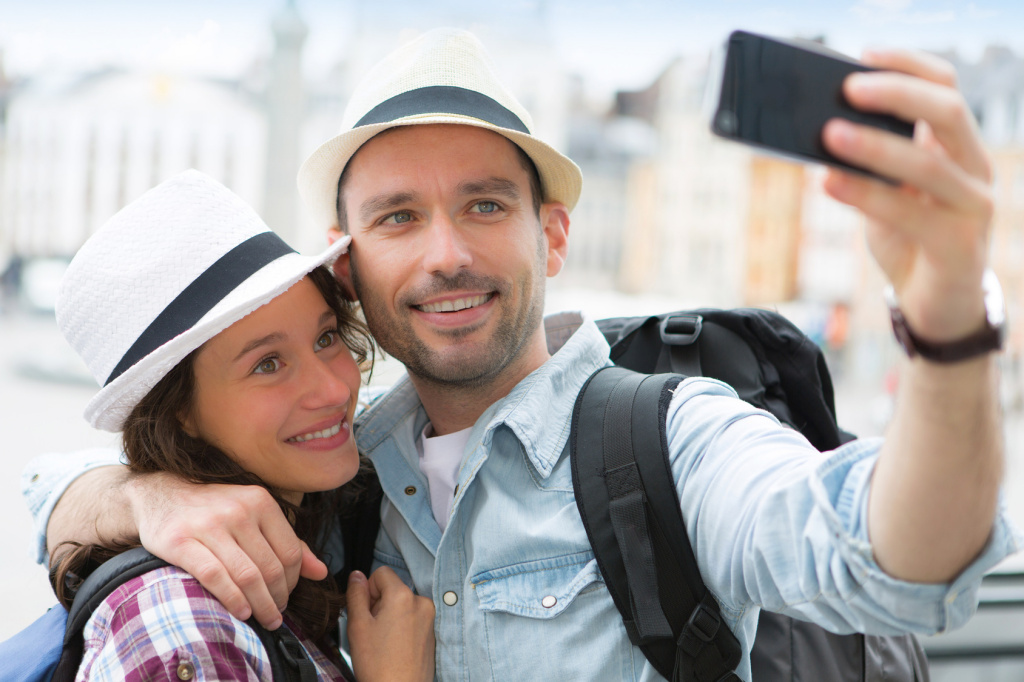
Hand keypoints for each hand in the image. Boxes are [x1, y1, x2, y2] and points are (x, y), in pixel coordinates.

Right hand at [125, 472, 327, 627]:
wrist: (161, 496)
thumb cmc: (213, 509)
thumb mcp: (254, 514)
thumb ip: (288, 541)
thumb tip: (321, 572)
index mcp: (260, 501)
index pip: (291, 551)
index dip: (294, 581)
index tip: (287, 596)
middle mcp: (238, 510)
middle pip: (271, 567)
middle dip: (278, 598)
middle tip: (276, 614)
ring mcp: (209, 525)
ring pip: (247, 575)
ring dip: (260, 604)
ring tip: (263, 618)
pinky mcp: (181, 542)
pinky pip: (215, 577)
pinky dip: (232, 599)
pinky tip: (240, 611)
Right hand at [347, 567, 435, 681]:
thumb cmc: (378, 666)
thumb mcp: (358, 626)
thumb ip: (356, 595)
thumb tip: (357, 576)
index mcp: (403, 596)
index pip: (381, 573)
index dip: (368, 590)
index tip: (366, 611)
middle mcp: (421, 602)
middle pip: (392, 589)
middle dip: (379, 604)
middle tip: (372, 631)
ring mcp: (429, 618)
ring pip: (401, 604)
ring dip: (390, 616)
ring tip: (383, 642)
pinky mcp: (432, 632)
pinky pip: (412, 618)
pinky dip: (401, 627)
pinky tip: (394, 647)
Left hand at [821, 48, 993, 342]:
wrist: (937, 308)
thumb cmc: (910, 242)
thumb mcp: (885, 195)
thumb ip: (866, 166)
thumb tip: (817, 133)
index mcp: (957, 148)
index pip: (946, 87)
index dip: (907, 64)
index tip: (862, 54)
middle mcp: (974, 169)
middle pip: (948, 111)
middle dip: (896, 93)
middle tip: (845, 89)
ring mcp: (973, 207)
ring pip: (928, 163)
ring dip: (874, 145)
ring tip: (828, 135)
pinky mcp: (959, 246)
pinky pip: (911, 214)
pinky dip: (867, 195)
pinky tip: (829, 183)